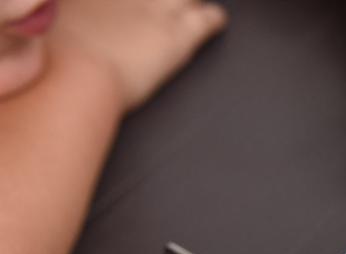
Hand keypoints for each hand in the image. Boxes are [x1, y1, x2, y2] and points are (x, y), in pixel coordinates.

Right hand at [53, 0, 227, 111]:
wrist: (74, 75)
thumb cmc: (52, 58)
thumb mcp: (49, 24)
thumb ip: (62, 18)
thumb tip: (66, 22)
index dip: (134, 0)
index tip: (131, 4)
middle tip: (161, 8)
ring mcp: (158, 7)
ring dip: (192, 1)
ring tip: (196, 6)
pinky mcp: (180, 34)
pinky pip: (210, 17)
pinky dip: (216, 18)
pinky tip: (218, 21)